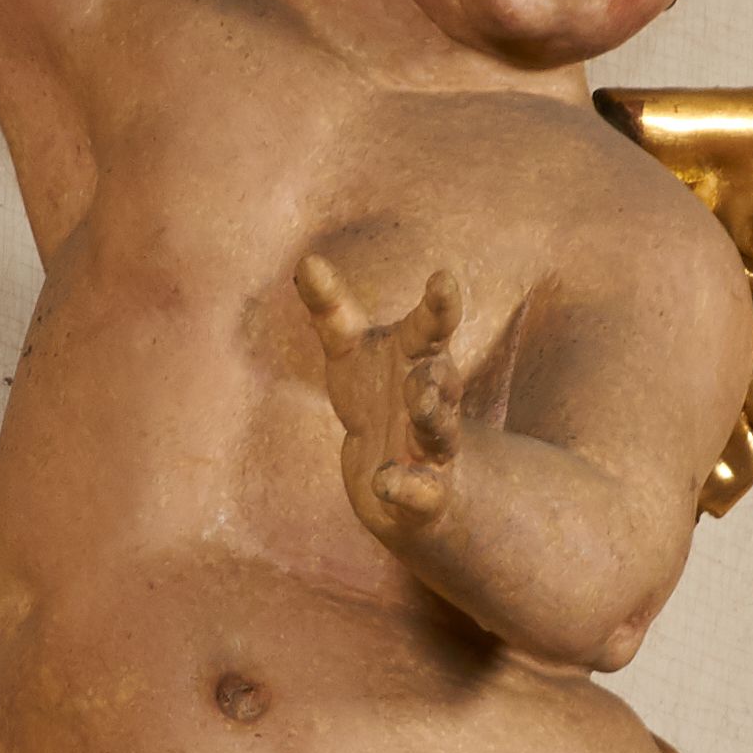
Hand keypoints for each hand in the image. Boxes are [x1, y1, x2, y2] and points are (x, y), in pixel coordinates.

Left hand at [294, 254, 463, 542]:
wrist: (413, 484)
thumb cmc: (378, 400)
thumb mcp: (351, 353)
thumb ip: (331, 311)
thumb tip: (307, 260)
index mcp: (415, 358)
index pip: (427, 327)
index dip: (438, 306)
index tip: (444, 278)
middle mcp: (431, 396)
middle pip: (440, 373)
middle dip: (438, 362)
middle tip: (434, 348)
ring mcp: (432, 446)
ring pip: (438, 427)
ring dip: (431, 412)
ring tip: (420, 402)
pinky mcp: (427, 491)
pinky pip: (421, 489)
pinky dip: (405, 486)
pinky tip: (387, 482)